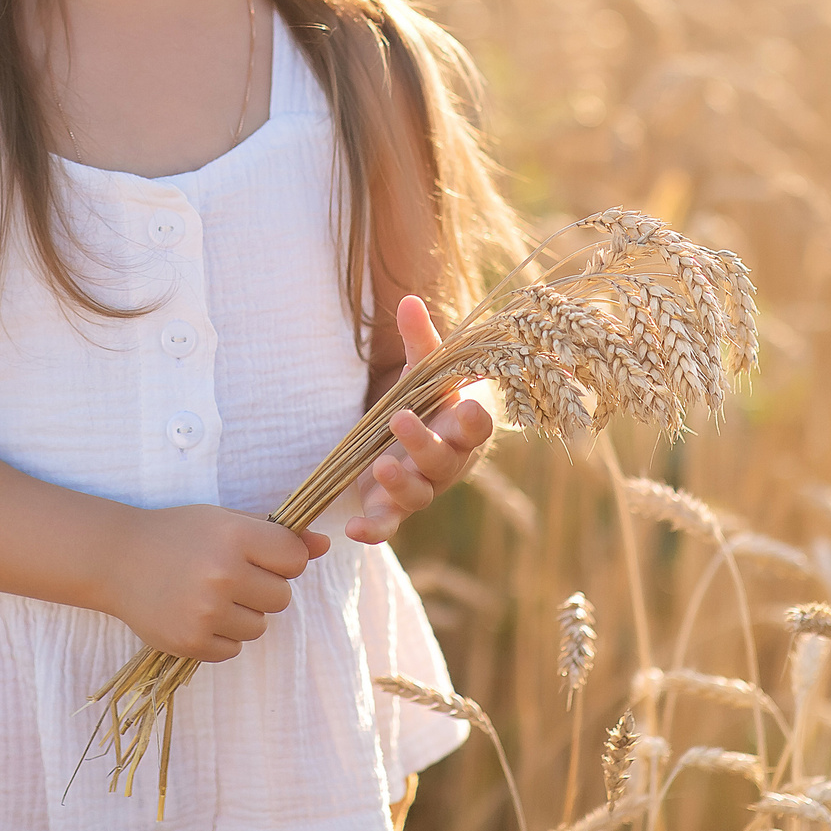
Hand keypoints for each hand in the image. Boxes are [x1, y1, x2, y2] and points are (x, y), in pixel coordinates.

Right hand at [103, 504, 330, 662]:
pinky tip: (195, 613)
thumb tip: (326, 545)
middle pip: (282, 597)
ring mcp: (206, 611)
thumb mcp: (224, 522)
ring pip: (260, 626)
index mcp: (235, 536)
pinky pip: (233, 648)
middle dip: (263, 589)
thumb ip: (275, 535)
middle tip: (229, 576)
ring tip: (209, 595)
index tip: (260, 556)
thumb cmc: (177, 535)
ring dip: (242, 614)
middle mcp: (223, 573)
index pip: (294, 559)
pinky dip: (220, 635)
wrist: (116, 559)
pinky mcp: (191, 641)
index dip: (282, 559)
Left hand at [344, 294, 493, 544]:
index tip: (468, 406)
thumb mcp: (421, 372)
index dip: (475, 420)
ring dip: (401, 485)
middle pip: (443, 460)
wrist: (407, 442)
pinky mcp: (393, 508)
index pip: (477, 426)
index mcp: (460, 426)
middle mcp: (447, 462)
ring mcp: (421, 488)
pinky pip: (388, 525)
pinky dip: (374, 531)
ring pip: (418, 494)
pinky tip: (353, 530)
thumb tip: (408, 300)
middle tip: (399, 419)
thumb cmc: (424, 402)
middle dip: (423, 442)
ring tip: (380, 466)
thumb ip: (419, 341)